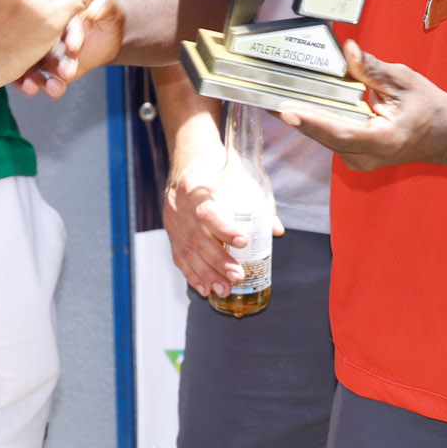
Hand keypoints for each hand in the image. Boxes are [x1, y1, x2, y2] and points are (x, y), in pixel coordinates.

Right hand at [160, 131, 280, 297]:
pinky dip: (192, 275)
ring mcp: (172, 220)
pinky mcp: (170, 231)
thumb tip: (275, 230)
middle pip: (197, 238)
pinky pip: (179, 257)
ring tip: (224, 289)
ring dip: (207, 274)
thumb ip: (259, 201)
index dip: (224, 229)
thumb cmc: (216, 166)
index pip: (208, 212)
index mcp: (195, 187)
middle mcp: (179, 205)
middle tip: (237, 275)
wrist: (187, 157)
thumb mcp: (238, 173)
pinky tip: (205, 288)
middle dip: (218, 261)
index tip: (244, 241)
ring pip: (187, 252)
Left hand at [279, 41, 446, 170]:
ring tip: (274, 96)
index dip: (314, 122)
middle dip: (297, 115)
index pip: (342, 133)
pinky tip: (298, 103)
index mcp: (386, 141)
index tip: (288, 111)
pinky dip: (315, 119)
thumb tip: (349, 51)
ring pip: (324, 136)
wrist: (444, 134)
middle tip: (267, 96)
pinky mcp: (353, 155)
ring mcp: (360, 160)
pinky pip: (329, 135)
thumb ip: (373, 69)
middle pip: (325, 135)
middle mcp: (369, 157)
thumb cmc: (429, 109)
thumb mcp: (405, 81)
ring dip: (303, 116)